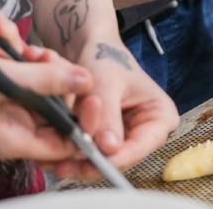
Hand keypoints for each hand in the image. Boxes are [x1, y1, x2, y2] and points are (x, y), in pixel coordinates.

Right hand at [0, 35, 92, 162]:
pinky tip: (7, 37)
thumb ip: (47, 81)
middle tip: (46, 56)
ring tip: (23, 46)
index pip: (64, 143)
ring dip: (39, 62)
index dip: (82, 119)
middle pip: (57, 109)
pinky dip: (20, 55)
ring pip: (43, 86)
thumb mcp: (2, 79)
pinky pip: (24, 73)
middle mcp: (13, 127)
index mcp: (13, 139)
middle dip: (59, 80)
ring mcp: (6, 108)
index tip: (88, 88)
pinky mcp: (1, 89)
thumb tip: (85, 81)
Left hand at [47, 35, 178, 180]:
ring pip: (101, 158)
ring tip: (51, 159)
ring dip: (76, 158)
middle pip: (119, 158)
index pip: (140, 147)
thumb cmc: (106, 57)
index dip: (114, 159)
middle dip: (90, 161)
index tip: (89, 162)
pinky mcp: (106, 138)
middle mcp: (147, 131)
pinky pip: (89, 152)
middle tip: (62, 165)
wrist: (91, 48)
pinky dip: (71, 150)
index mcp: (160, 117)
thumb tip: (109, 147)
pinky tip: (52, 150)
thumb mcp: (107, 82)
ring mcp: (126, 136)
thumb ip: (109, 115)